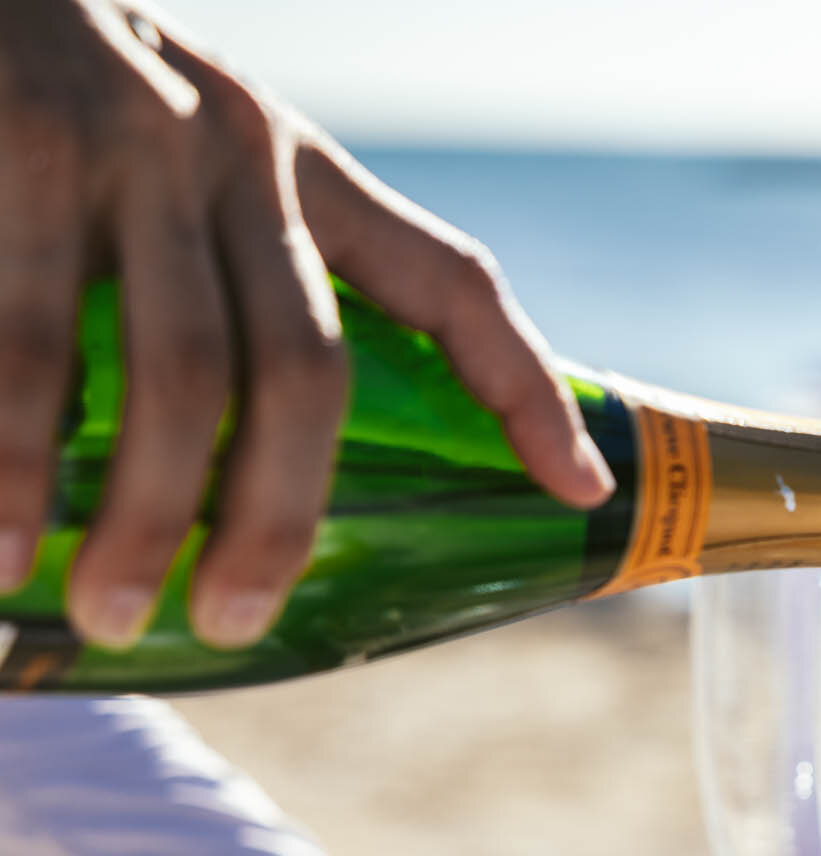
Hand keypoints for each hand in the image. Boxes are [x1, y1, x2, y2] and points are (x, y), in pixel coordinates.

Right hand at [0, 0, 615, 648]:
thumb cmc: (58, 89)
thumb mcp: (188, 143)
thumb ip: (238, 255)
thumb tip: (247, 445)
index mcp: (298, 166)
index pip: (449, 280)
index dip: (525, 387)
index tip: (581, 486)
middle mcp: (233, 153)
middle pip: (302, 371)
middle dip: (271, 515)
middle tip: (229, 620)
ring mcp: (125, 146)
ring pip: (169, 371)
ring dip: (141, 512)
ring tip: (105, 611)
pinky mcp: (12, 143)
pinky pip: (22, 339)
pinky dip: (11, 455)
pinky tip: (4, 538)